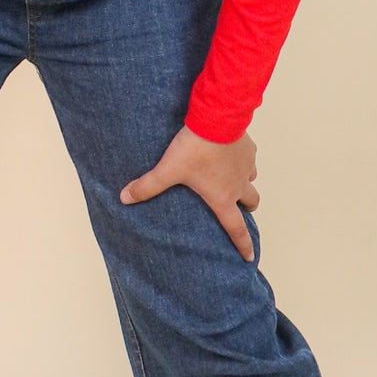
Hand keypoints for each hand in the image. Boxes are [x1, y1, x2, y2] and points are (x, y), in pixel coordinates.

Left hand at [118, 125, 260, 262]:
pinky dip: (241, 160)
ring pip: (252, 179)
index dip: (243, 244)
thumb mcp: (167, 169)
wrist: (217, 118)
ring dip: (244, 181)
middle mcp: (238, 184)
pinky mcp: (248, 147)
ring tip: (229, 176)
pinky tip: (228, 151)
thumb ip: (147, 186)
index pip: (236, 228)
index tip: (250, 257)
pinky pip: (249, 158)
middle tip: (238, 208)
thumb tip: (125, 198)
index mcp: (222, 197)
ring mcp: (246, 165)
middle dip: (246, 208)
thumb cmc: (195, 148)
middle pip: (252, 202)